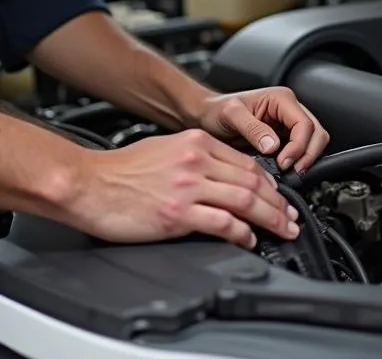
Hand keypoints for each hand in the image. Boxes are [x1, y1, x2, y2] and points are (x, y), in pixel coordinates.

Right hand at [63, 129, 301, 248]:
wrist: (89, 183)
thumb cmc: (120, 170)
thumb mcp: (165, 149)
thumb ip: (196, 158)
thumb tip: (221, 175)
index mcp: (196, 143)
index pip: (246, 162)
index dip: (270, 182)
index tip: (280, 196)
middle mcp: (196, 161)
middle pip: (252, 180)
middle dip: (278, 202)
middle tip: (292, 217)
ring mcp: (188, 187)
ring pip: (244, 200)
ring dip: (270, 217)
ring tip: (283, 229)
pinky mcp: (178, 213)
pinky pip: (222, 223)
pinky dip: (242, 232)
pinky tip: (250, 239)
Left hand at [194, 87, 329, 173]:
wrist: (206, 116)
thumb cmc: (216, 111)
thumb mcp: (231, 115)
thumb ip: (252, 128)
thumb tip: (273, 145)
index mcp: (281, 99)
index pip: (305, 124)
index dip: (299, 146)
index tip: (284, 162)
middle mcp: (289, 110)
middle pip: (316, 133)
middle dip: (308, 154)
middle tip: (292, 171)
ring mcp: (288, 125)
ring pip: (313, 143)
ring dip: (305, 159)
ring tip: (288, 173)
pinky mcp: (284, 139)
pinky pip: (301, 151)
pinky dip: (298, 162)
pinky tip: (284, 171)